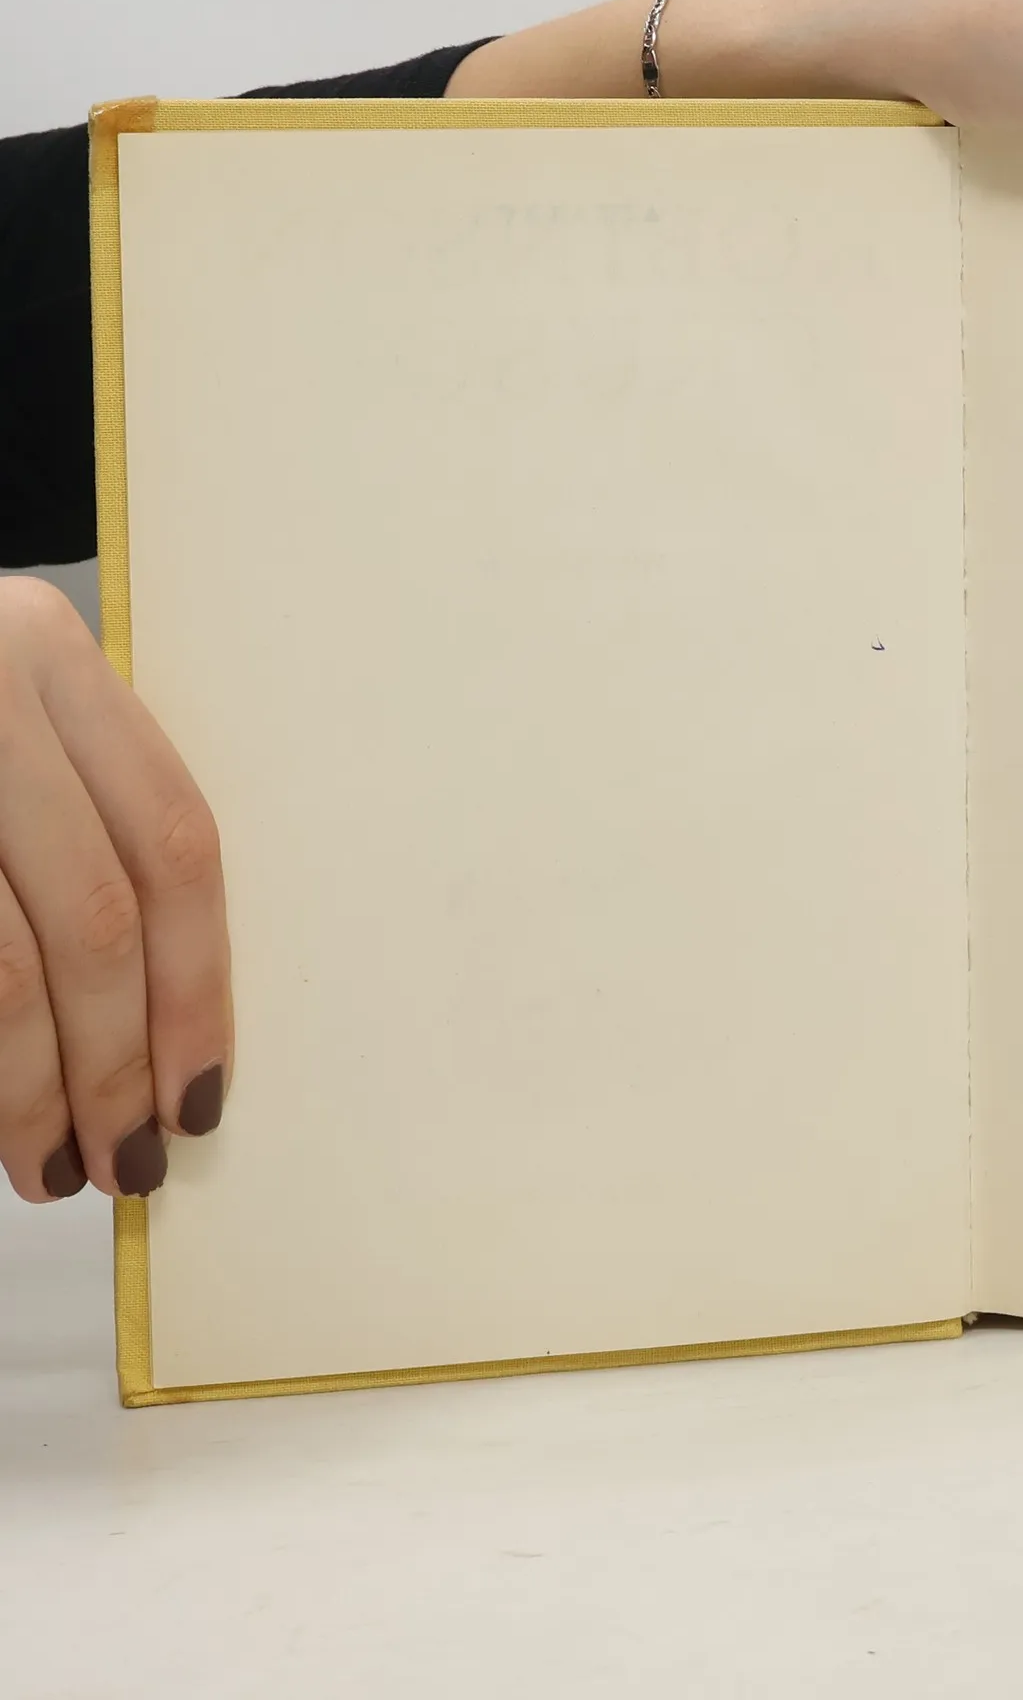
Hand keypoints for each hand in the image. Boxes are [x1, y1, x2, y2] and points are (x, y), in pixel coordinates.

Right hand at [0, 579, 230, 1202]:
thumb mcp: (0, 734)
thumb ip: (70, 828)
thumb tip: (160, 1019)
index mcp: (44, 650)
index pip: (171, 840)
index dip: (198, 983)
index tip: (205, 1089)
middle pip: (94, 912)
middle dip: (118, 1060)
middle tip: (132, 1158)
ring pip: (3, 962)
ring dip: (33, 1087)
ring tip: (53, 1167)